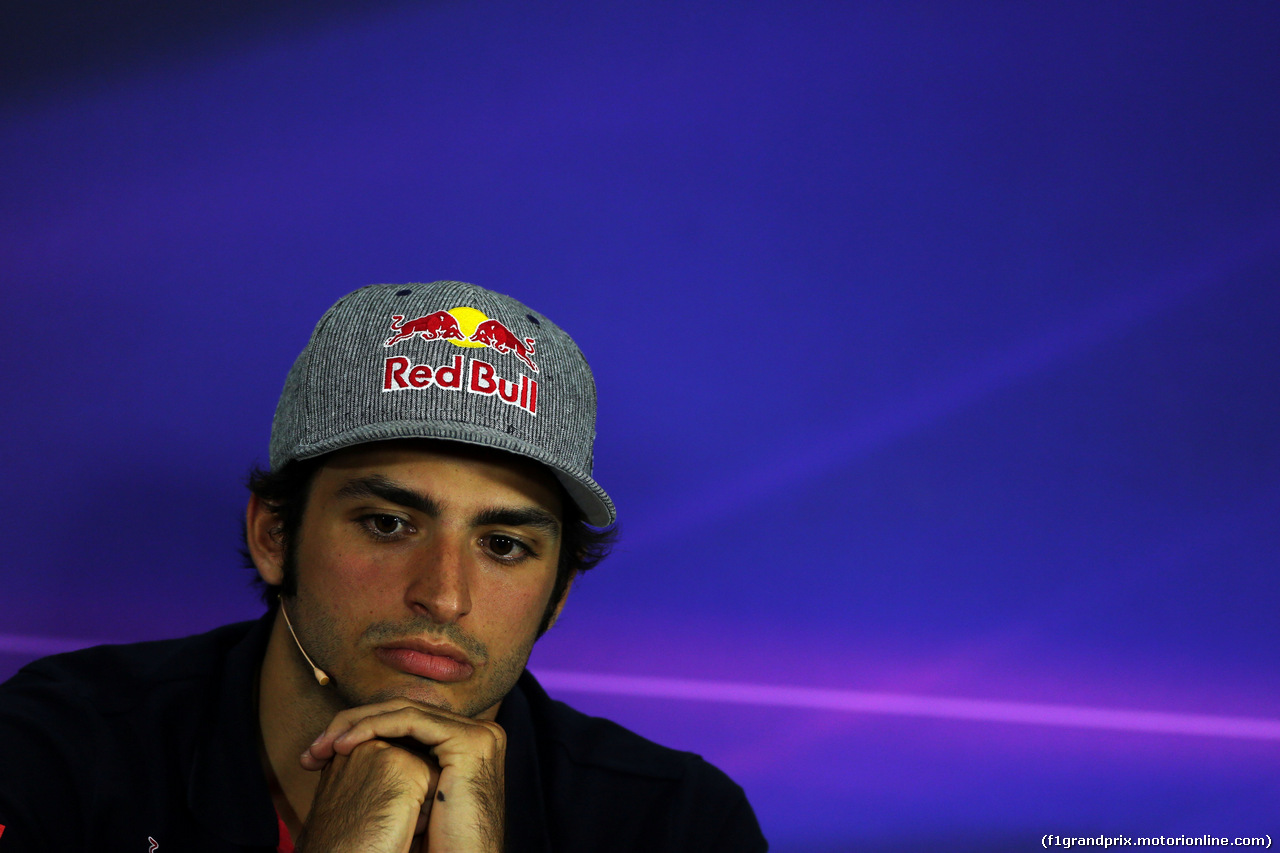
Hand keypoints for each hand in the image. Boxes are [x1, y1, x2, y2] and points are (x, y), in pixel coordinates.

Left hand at [300, 701, 505, 852]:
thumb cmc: (435, 846)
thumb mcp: (413, 797)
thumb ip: (400, 765)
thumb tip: (356, 749)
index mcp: (467, 741)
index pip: (407, 719)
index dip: (361, 727)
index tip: (319, 754)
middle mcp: (479, 731)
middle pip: (403, 710)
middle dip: (352, 724)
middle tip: (313, 750)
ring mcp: (479, 733)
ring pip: (404, 710)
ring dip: (355, 724)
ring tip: (321, 748)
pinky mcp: (470, 741)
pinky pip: (410, 721)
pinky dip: (372, 727)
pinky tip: (342, 745)